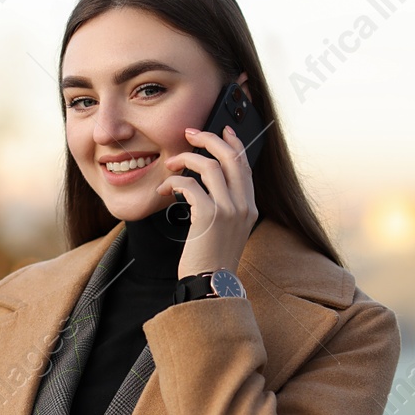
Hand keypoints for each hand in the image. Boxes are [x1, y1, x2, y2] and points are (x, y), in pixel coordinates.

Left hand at [154, 123, 260, 278]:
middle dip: (209, 138)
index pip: (244, 165)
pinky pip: (190, 185)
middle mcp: (244, 205)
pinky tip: (165, 189)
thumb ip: (225, 208)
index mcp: (250, 207)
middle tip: (190, 134)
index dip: (233, 143)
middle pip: (231, 157)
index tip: (222, 130)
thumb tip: (205, 186)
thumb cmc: (212, 261)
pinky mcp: (209, 216)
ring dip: (186, 160)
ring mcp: (229, 210)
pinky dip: (174, 182)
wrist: (210, 285)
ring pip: (209, 166)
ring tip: (171, 165)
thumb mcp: (227, 232)